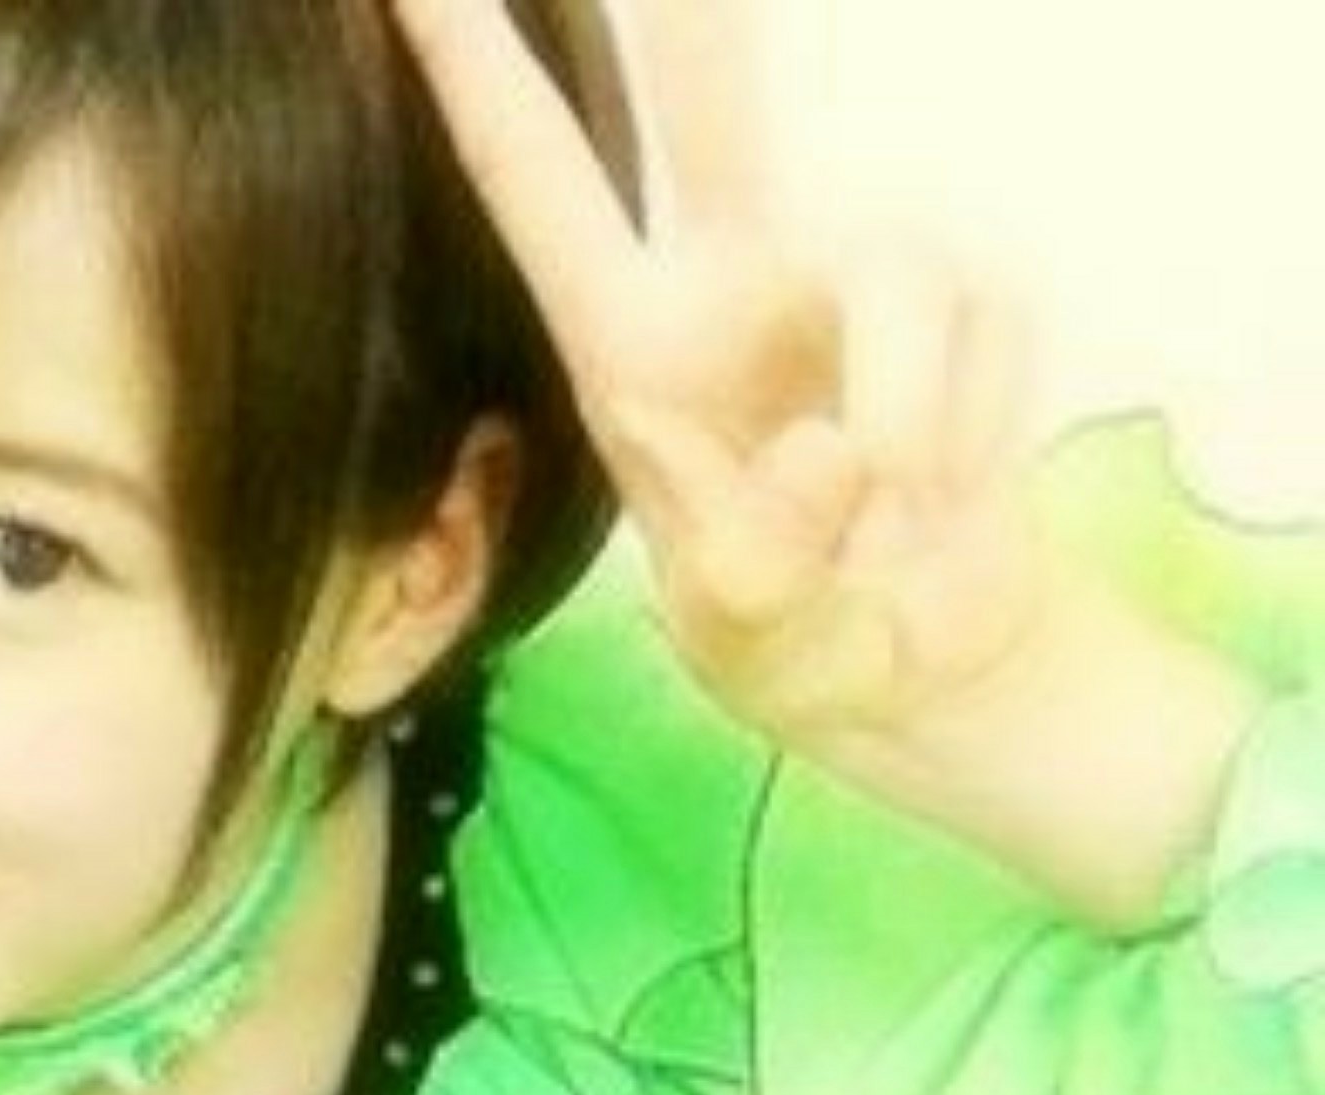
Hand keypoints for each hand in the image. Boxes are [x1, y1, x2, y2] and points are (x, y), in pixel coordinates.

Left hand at [393, 0, 1256, 917]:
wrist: (932, 662)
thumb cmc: (800, 642)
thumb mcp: (749, 637)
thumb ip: (760, 563)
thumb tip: (828, 444)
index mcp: (628, 344)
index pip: (536, 188)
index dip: (475, 74)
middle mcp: (736, 278)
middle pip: (717, 102)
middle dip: (694, 20)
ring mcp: (857, 273)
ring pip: (896, 262)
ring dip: (908, 418)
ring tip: (890, 527)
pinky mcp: (969, 292)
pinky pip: (988, 330)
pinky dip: (974, 436)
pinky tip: (942, 498)